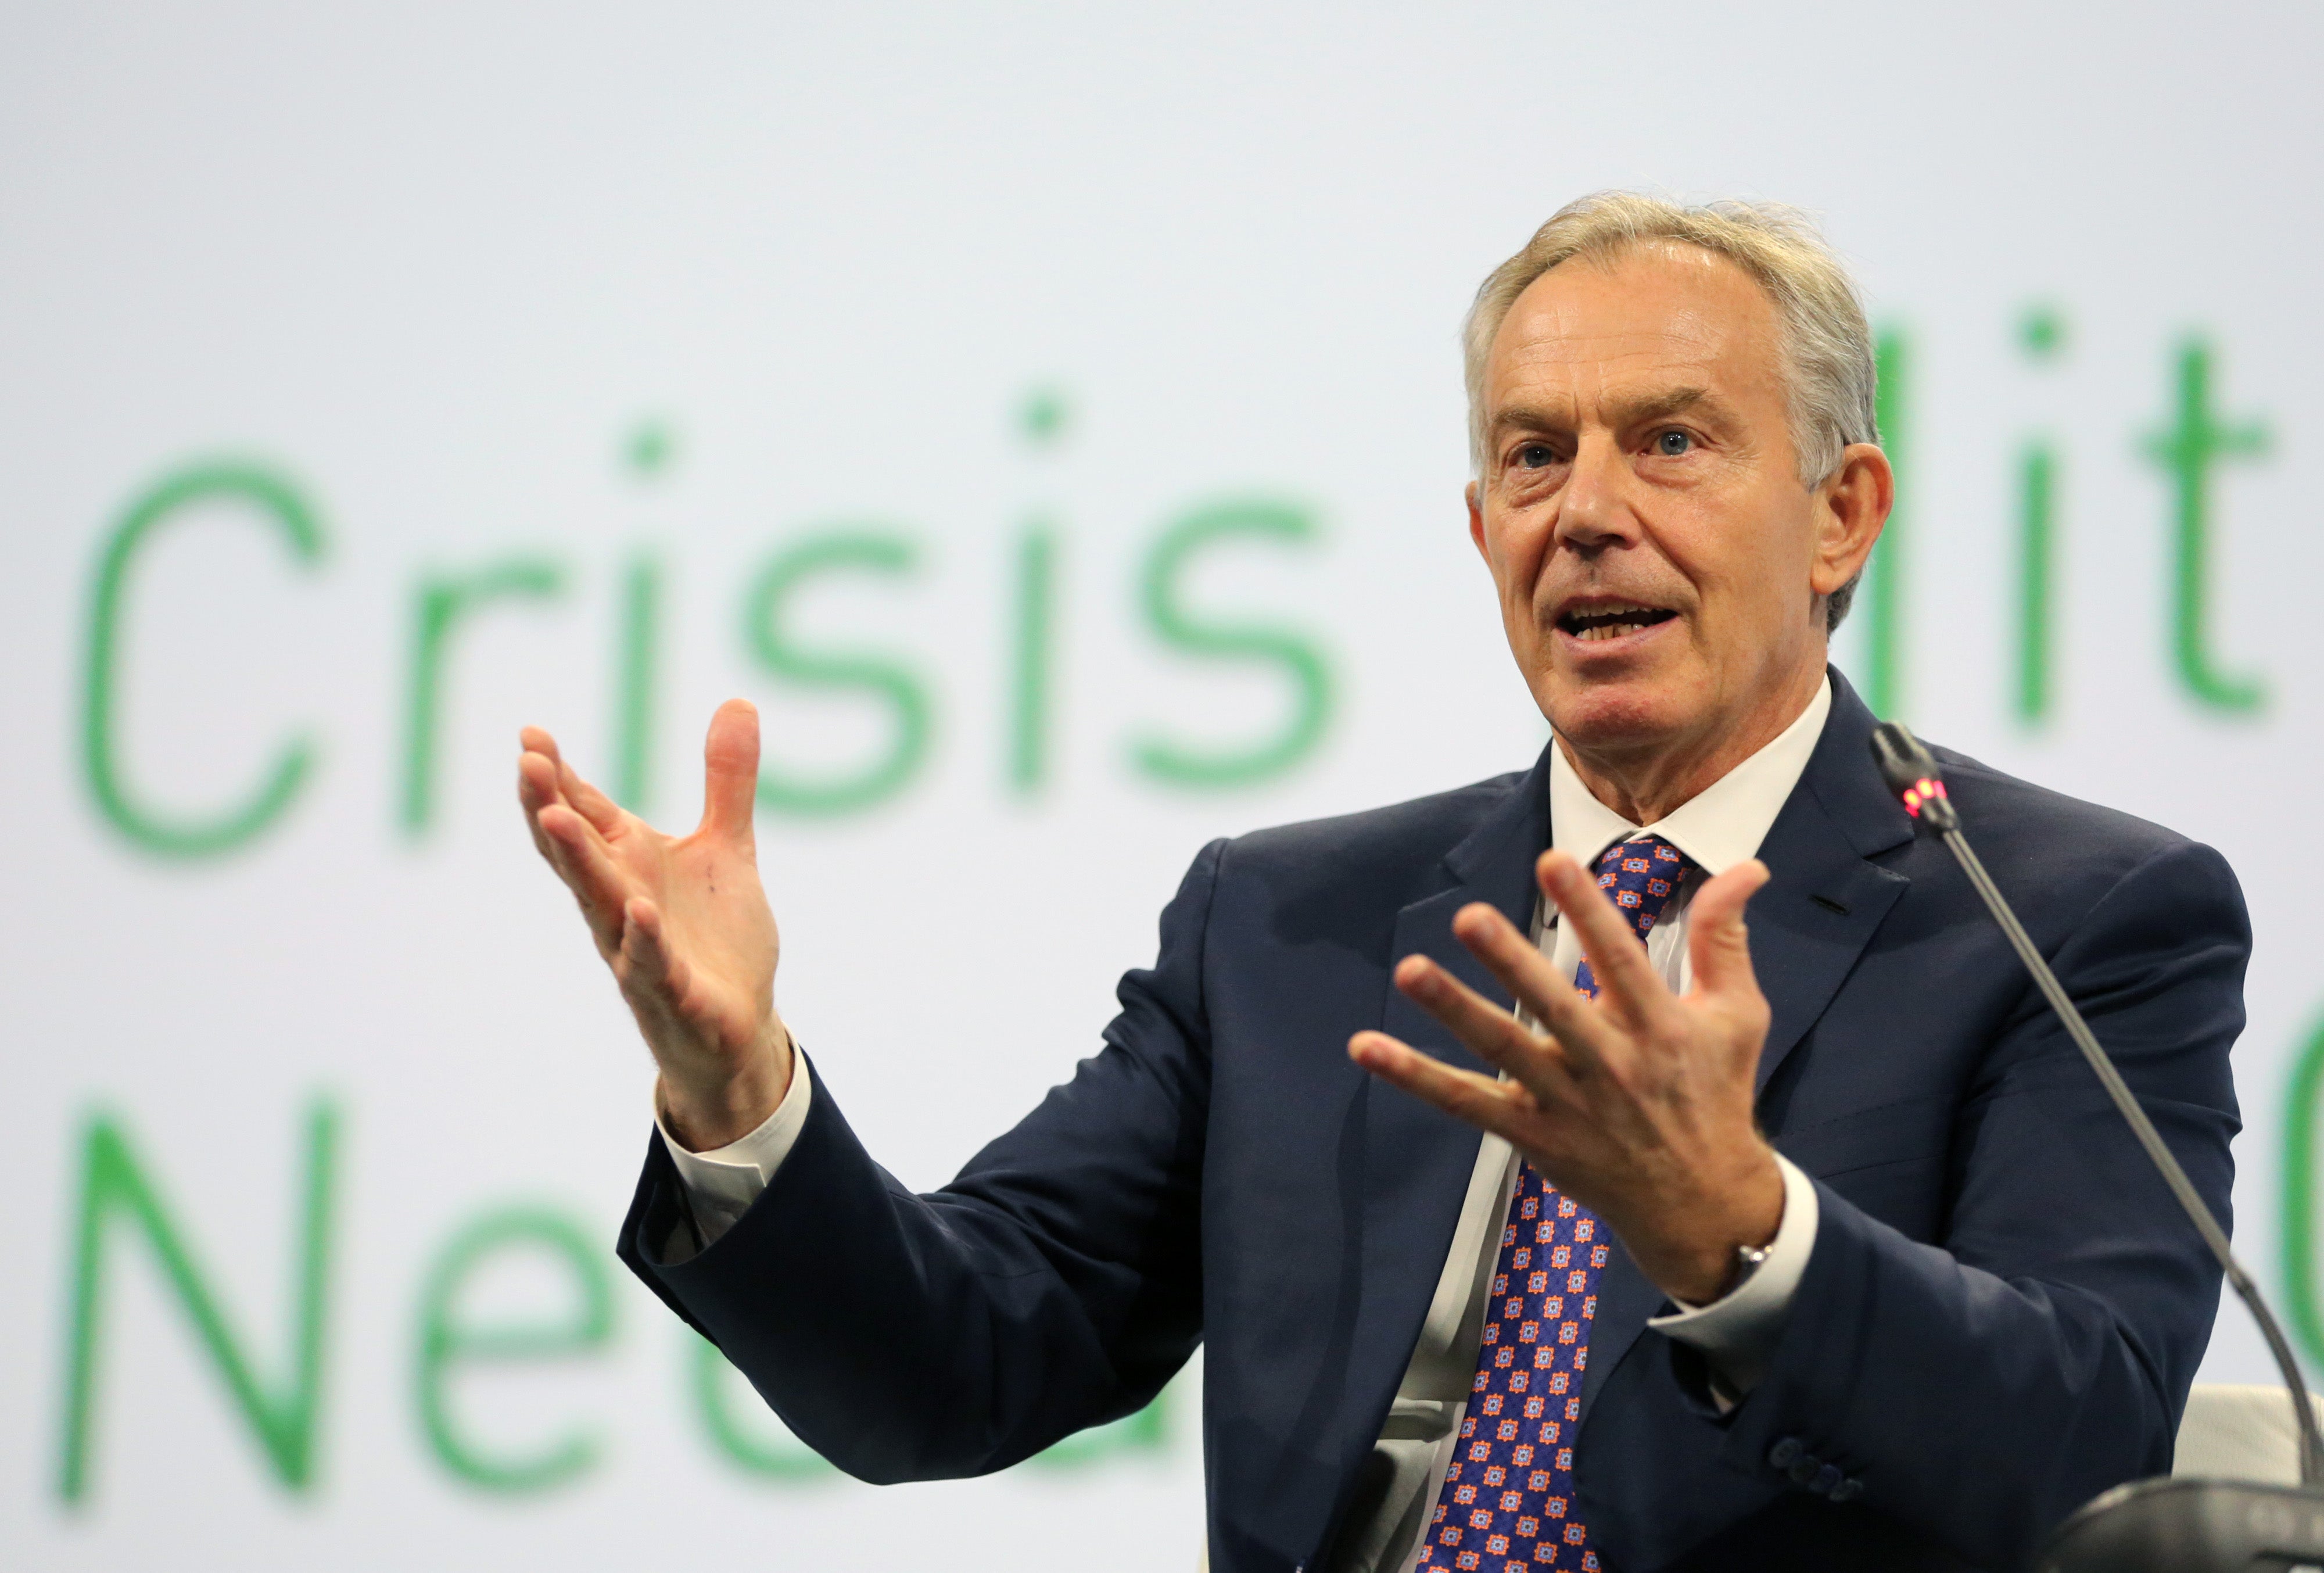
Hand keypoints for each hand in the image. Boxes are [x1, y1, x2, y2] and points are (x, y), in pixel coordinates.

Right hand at [518, 699, 791, 1150]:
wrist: (738, 1029)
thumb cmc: (715, 938)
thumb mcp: (727, 847)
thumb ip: (727, 782)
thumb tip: (739, 702)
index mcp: (630, 865)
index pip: (583, 815)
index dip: (557, 777)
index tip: (530, 734)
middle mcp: (622, 904)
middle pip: (576, 853)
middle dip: (549, 807)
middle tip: (525, 763)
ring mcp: (640, 951)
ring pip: (600, 905)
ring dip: (578, 863)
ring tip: (555, 818)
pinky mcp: (675, 993)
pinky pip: (653, 966)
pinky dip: (644, 940)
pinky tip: (639, 910)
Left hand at [1349, 849, 1783, 1303]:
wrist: (1703, 1204)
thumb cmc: (1715, 1093)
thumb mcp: (1737, 1015)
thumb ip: (1725, 938)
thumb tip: (1747, 865)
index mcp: (1661, 1028)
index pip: (1621, 959)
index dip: (1588, 908)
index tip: (1552, 859)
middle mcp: (1612, 1066)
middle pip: (1555, 1009)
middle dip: (1512, 963)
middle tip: (1468, 917)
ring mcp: (1568, 1105)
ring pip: (1503, 1053)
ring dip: (1454, 1012)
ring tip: (1409, 970)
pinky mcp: (1532, 1136)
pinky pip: (1465, 1104)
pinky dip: (1416, 1077)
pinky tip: (1367, 1046)